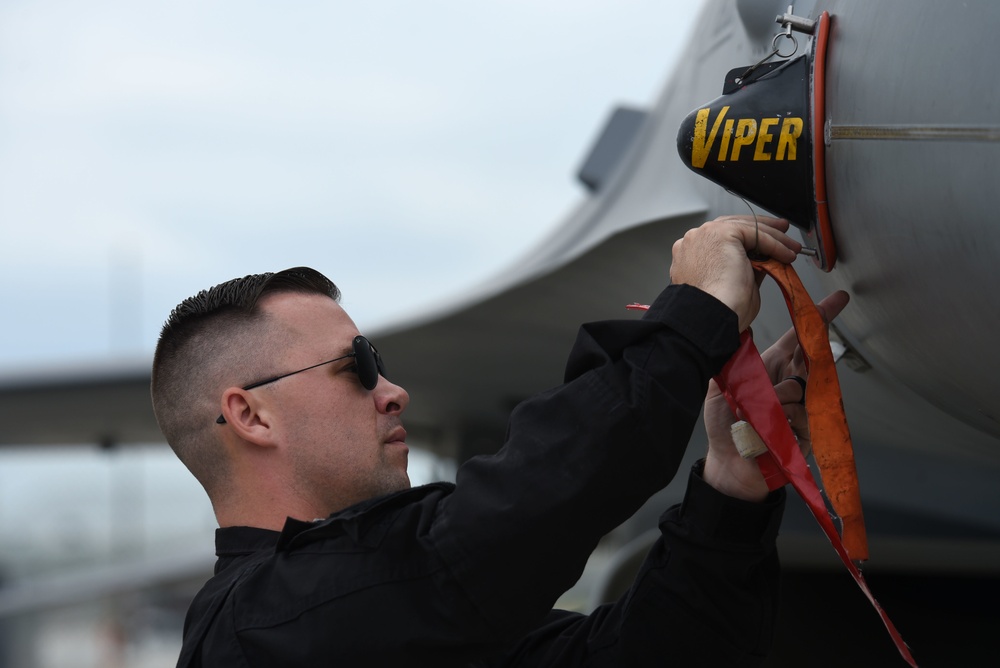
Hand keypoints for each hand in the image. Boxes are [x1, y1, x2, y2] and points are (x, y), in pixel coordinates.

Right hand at [670, 215, 799, 330]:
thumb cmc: (720, 309)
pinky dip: (774, 243)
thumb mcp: (735, 284)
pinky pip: (755, 232)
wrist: (711, 315)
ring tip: (792, 247)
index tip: (767, 244)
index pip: (723, 237)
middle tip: (782, 234)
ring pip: (746, 227)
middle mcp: (695, 240)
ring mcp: (706, 234)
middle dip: (762, 230)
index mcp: (691, 255)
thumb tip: (763, 259)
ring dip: (773, 237)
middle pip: (734, 226)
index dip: (749, 239)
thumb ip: (746, 267)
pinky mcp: (721, 232)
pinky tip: (786, 253)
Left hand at [701, 290, 849, 500]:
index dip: (816, 319)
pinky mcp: (808, 428)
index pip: (797, 338)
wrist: (730, 463)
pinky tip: (771, 429)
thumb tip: (739, 331)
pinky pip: (801, 413)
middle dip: (806, 356)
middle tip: (784, 368)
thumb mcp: (720, 384)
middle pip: (810, 358)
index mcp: (771, 367)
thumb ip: (732, 359)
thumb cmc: (724, 424)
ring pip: (801, 387)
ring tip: (759, 414)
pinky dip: (783, 419)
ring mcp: (801, 405)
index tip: (836, 300)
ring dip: (778, 398)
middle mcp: (790, 382)